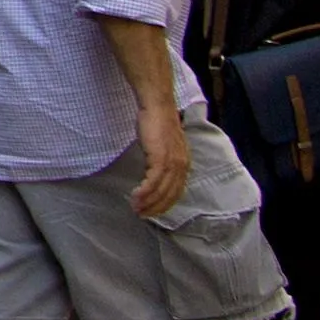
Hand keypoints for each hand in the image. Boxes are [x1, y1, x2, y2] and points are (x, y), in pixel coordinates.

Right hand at [131, 89, 191, 219]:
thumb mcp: (163, 144)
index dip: (164, 204)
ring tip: (136, 208)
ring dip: (148, 202)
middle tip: (142, 214)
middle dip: (156, 207)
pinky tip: (135, 196)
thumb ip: (163, 159)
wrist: (157, 105)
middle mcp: (182, 165)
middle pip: (170, 194)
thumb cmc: (157, 121)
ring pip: (161, 191)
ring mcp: (173, 162)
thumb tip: (154, 172)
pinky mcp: (161, 158)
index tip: (152, 211)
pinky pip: (153, 182)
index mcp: (184, 163)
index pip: (176, 191)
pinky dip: (144, 192)